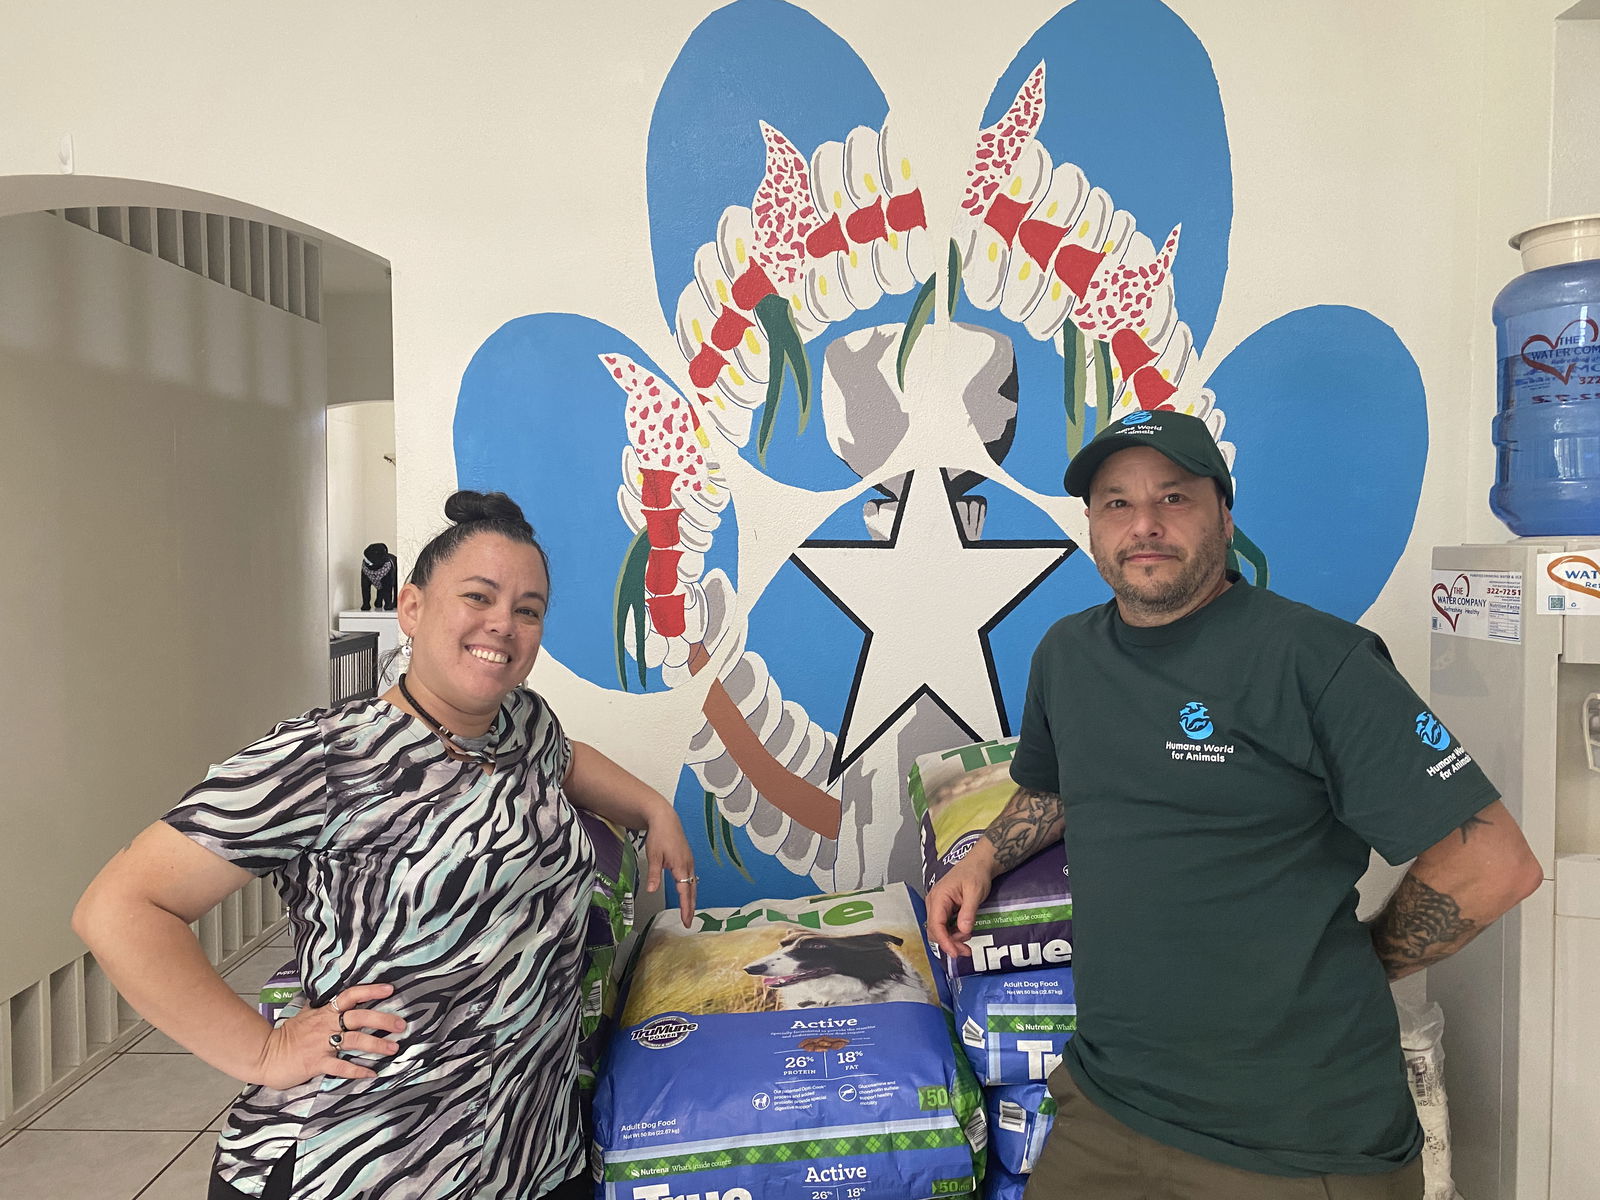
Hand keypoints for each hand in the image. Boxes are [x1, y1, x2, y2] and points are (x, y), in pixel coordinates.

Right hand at [251, 983, 405, 1089]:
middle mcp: (325, 1025)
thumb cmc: (286, 1037)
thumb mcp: (305, 1016)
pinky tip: (371, 1073)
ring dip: (376, 1044)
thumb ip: (321, 1009)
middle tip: (401, 1025)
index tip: (390, 989)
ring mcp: (321, 1044)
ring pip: (354, 1040)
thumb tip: (333, 1000)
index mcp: (324, 1012)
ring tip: (394, 1048)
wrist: (265, 1055)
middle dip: (382, 1020)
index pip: (350, 996)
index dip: (370, 991)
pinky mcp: (316, 1063)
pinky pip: (341, 1066)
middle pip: (358, 1017)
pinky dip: (357, 1070)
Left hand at [643, 802, 696, 926]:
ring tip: (689, 912)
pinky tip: (687, 893)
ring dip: (692, 899)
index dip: (686, 907)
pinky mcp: (687, 859)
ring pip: (693, 884)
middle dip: (691, 907)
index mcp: (680, 866)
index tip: (686, 920)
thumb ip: (654, 874)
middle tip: (688, 922)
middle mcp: (688, 865)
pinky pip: (691, 877)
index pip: (685, 892)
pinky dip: (690, 889)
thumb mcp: (654, 855)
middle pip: (692, 891)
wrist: (665, 818)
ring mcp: (689, 862)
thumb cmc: (659, 835)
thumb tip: (651, 890)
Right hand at [924, 842, 996, 961]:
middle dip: (949, 943)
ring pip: (939, 930)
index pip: (936, 925)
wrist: (980, 863)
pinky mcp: (944, 908)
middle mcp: (934, 902)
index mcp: (939, 897)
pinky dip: (953, 934)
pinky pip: (944, 925)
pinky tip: (965, 934)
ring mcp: (938, 905)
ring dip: (951, 940)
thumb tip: (964, 931)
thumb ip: (968, 912)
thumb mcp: (975, 892)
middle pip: (935, 930)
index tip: (955, 953)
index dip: (944, 942)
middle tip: (966, 951)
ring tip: (968, 942)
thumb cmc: (976, 874)